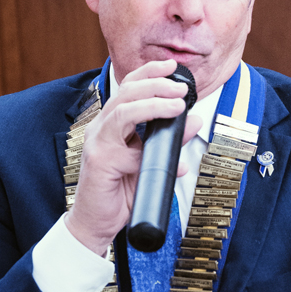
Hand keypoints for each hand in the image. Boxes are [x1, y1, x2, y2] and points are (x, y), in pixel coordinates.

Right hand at [65, 59, 201, 254]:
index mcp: (111, 125)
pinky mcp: (98, 163)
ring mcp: (97, 144)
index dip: (149, 73)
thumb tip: (193, 121)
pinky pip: (126, 152)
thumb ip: (170, 142)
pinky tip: (170, 157)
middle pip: (126, 93)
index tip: (172, 66)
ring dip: (152, 105)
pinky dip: (149, 152)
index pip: (128, 88)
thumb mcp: (151, 163)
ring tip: (177, 105)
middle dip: (156, 84)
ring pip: (123, 112)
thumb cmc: (120, 194)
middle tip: (181, 89)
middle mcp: (101, 129)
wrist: (96, 225)